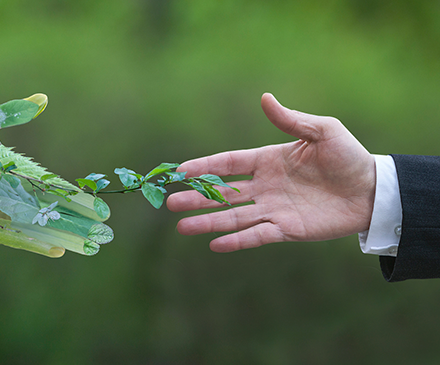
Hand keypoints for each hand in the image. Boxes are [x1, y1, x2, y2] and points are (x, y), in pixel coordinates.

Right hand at [166, 93, 375, 251]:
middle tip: (170, 202)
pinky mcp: (287, 229)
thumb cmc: (348, 156)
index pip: (229, 163)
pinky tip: (215, 245)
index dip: (204, 166)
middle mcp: (265, 186)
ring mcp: (274, 208)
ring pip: (233, 216)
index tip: (180, 170)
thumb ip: (291, 120)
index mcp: (268, 160)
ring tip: (182, 227)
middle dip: (196, 197)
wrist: (372, 190)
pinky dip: (237, 240)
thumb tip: (265, 98)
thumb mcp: (322, 131)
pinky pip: (257, 235)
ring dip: (208, 221)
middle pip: (223, 193)